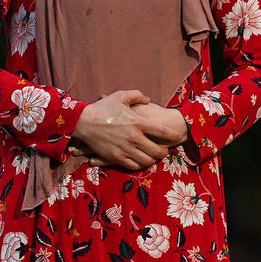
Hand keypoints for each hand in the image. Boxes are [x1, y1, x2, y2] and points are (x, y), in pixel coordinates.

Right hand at [69, 91, 186, 170]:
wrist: (83, 122)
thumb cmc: (102, 108)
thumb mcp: (120, 96)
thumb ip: (137, 95)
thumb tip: (148, 100)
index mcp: (138, 122)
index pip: (163, 132)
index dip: (173, 135)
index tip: (177, 136)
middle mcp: (134, 138)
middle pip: (157, 151)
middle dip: (164, 151)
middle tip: (163, 149)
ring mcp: (125, 149)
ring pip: (147, 160)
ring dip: (152, 159)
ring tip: (152, 155)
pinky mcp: (116, 158)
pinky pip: (134, 166)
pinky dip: (140, 164)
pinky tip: (140, 160)